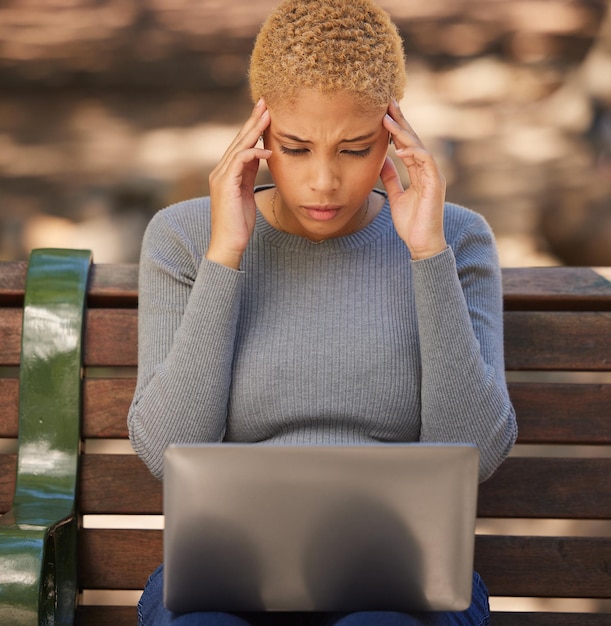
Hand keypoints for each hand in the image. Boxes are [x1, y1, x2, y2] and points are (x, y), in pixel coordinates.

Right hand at [206, 98, 271, 268]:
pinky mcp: (225, 185)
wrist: (228, 244)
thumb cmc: (239, 224)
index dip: (253, 127)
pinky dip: (254, 154)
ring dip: (254, 130)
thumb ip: (250, 176)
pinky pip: (239, 162)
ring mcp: (221, 177)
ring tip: (268, 116)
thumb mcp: (247, 194)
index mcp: (227, 173)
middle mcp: (221, 171)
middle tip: (266, 102)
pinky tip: (268, 152)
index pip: (241, 144)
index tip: (266, 112)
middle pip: (239, 140)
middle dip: (253, 120)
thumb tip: (260, 158)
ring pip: (239, 146)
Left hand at [380, 100, 446, 259]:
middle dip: (401, 121)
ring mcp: (433, 176)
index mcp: (419, 172)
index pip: (407, 144)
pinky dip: (413, 152)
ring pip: (419, 146)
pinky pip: (425, 162)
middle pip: (414, 139)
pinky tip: (398, 147)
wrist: (422, 244)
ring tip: (387, 119)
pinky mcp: (435, 184)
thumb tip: (381, 161)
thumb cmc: (411, 223)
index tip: (383, 113)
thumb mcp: (396, 196)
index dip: (396, 128)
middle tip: (388, 102)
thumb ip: (391, 178)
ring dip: (403, 132)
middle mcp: (428, 170)